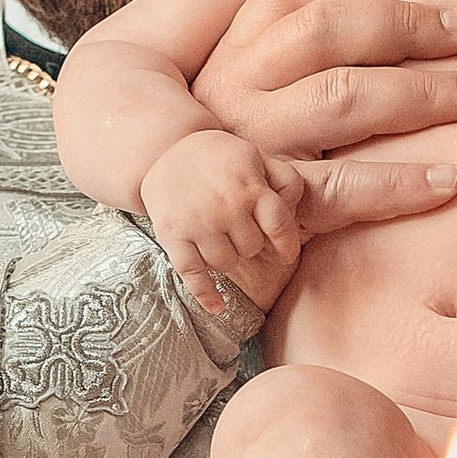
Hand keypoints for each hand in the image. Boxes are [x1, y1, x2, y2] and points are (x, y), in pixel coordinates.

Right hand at [139, 130, 302, 318]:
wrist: (163, 150)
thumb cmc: (219, 157)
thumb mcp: (257, 156)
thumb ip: (285, 179)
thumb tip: (293, 209)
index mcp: (249, 187)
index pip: (279, 225)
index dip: (286, 244)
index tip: (285, 254)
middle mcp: (226, 207)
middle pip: (252, 248)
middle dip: (249, 242)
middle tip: (237, 228)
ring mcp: (198, 223)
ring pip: (226, 263)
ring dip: (227, 257)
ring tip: (219, 238)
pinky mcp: (172, 236)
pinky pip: (192, 274)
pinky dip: (205, 294)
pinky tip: (217, 307)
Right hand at [195, 0, 456, 241]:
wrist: (209, 249)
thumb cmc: (260, 158)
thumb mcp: (264, 94)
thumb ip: (306, 52)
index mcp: (236, 52)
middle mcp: (235, 90)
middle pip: (324, 32)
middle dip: (407, 25)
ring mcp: (253, 147)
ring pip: (340, 98)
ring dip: (422, 92)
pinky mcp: (273, 206)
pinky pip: (342, 189)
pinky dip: (399, 184)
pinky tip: (450, 180)